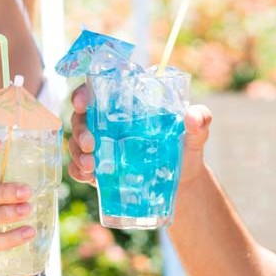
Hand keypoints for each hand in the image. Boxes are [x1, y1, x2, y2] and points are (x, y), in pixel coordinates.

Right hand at [67, 83, 213, 187]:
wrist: (183, 185)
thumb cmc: (186, 148)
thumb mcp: (196, 132)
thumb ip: (200, 120)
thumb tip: (192, 117)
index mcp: (125, 105)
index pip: (96, 91)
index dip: (82, 93)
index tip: (82, 102)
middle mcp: (107, 123)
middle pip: (80, 118)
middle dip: (79, 129)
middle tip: (90, 143)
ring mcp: (102, 147)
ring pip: (75, 143)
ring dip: (77, 153)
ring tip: (91, 166)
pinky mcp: (100, 170)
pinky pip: (79, 168)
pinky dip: (78, 171)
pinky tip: (87, 177)